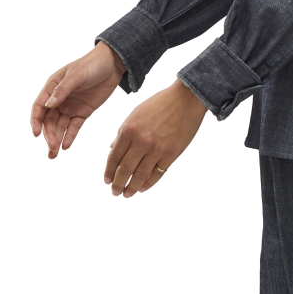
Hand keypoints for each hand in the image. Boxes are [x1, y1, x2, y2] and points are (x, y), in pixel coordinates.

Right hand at [31, 41, 124, 158]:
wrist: (112, 64)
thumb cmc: (91, 64)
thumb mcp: (76, 75)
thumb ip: (62, 90)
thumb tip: (48, 105)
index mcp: (52, 87)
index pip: (40, 106)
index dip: (36, 120)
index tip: (37, 134)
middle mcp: (59, 99)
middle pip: (49, 120)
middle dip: (49, 135)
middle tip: (52, 149)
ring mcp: (70, 107)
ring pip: (60, 126)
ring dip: (57, 139)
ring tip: (55, 153)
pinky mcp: (82, 113)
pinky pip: (74, 127)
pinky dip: (69, 136)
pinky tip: (66, 145)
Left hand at [104, 79, 207, 196]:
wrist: (185, 99)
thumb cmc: (160, 104)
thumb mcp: (135, 114)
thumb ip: (123, 133)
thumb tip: (112, 149)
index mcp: (128, 130)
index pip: (114, 157)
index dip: (109, 172)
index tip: (107, 181)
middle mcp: (140, 141)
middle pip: (125, 169)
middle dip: (118, 184)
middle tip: (115, 192)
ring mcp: (156, 149)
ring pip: (140, 175)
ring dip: (132, 187)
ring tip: (128, 194)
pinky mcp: (171, 155)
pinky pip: (157, 173)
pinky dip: (149, 183)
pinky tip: (144, 187)